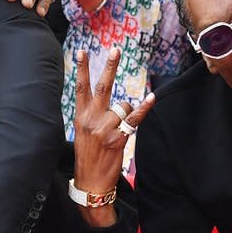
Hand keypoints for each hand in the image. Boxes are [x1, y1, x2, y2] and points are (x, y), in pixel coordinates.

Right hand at [72, 48, 154, 225]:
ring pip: (123, 105)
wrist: (90, 183)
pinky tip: (151, 98)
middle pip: (102, 87)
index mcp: (80, 116)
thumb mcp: (82, 132)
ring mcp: (105, 128)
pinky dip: (144, 108)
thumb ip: (91, 114)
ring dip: (126, 111)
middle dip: (110, 66)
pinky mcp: (118, 138)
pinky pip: (135, 118)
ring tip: (119, 126)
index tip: (83, 51)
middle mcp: (91, 119)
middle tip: (116, 49)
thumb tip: (113, 101)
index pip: (80, 87)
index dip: (82, 68)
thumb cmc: (88, 156)